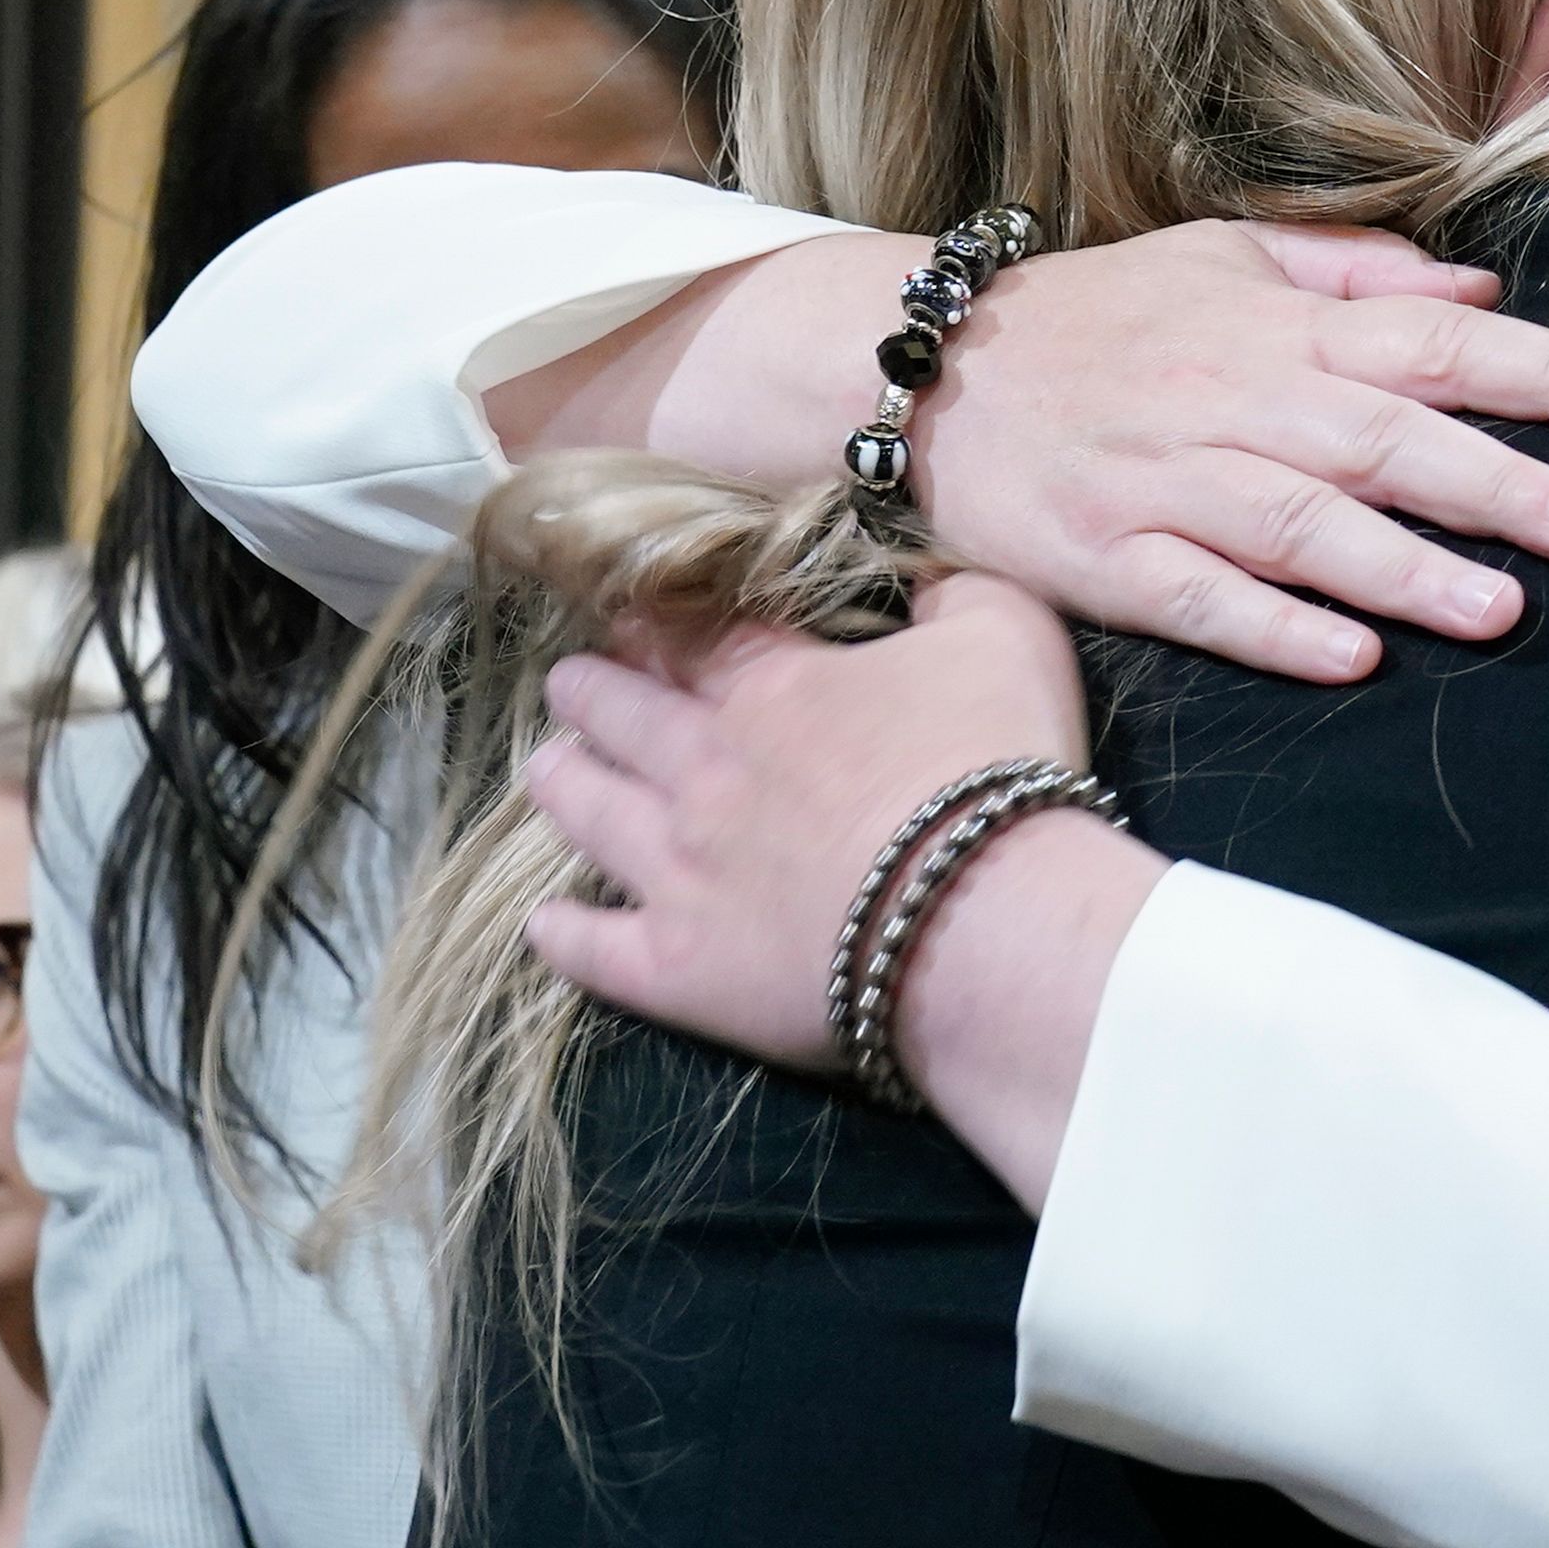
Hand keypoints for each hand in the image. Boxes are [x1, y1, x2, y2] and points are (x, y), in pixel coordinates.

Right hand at [522, 217, 1548, 685]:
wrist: (921, 367)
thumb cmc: (1094, 318)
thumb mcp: (1222, 256)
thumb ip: (1357, 274)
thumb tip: (1485, 295)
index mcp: (1277, 330)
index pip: (1435, 344)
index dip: (1542, 373)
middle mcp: (1232, 402)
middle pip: (1387, 441)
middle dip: (1500, 485)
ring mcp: (1166, 484)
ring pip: (1303, 528)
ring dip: (1405, 570)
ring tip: (1502, 611)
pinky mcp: (1106, 559)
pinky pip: (1199, 599)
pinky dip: (1275, 628)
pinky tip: (1352, 661)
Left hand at [522, 577, 1166, 1205]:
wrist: (983, 915)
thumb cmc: (998, 764)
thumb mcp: (1005, 634)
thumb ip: (954, 593)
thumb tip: (923, 579)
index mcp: (776, 690)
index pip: (695, 640)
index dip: (656, 623)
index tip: (626, 615)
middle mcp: (706, 771)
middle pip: (625, 717)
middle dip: (593, 693)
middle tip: (570, 683)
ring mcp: (682, 872)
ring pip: (593, 815)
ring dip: (563, 785)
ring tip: (545, 769)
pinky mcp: (682, 967)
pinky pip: (598, 950)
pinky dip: (565, 935)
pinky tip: (543, 926)